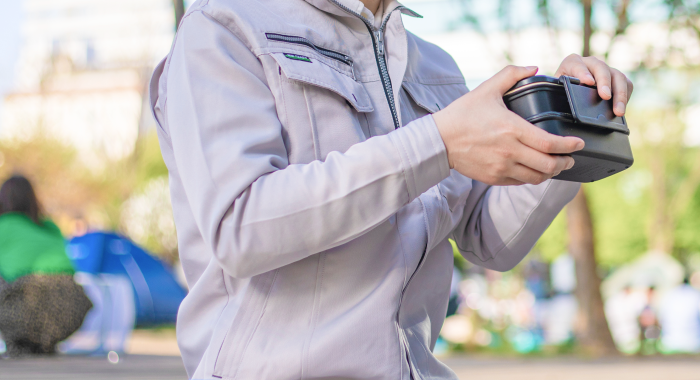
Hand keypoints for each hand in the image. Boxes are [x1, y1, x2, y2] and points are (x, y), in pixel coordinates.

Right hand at [433, 65, 584, 185]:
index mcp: (512, 129)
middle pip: (549, 165)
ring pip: (537, 177)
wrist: (440, 140)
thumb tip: (534, 67)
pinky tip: (535, 170)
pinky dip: (532, 177)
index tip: (579, 143)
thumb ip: (512, 74)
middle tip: (571, 157)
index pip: (550, 143)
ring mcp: (501, 167)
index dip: (570, 145)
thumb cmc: (462, 114)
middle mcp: (509, 151)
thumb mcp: (487, 89)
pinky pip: (521, 182)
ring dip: (551, 173)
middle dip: (565, 162)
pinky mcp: (494, 177)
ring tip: (556, 166)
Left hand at [555, 54, 633, 116]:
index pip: (577, 65)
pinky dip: (626, 95)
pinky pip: (626, 83)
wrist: (569, 91)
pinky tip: (622, 107)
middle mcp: (590, 62)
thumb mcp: (556, 90)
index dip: (583, 72)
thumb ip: (558, 91)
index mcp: (572, 63)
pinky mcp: (616, 77)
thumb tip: (562, 101)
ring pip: (617, 76)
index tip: (588, 82)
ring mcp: (605, 69)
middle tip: (606, 97)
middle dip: (604, 83)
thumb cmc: (560, 91)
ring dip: (619, 94)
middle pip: (601, 68)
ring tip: (618, 111)